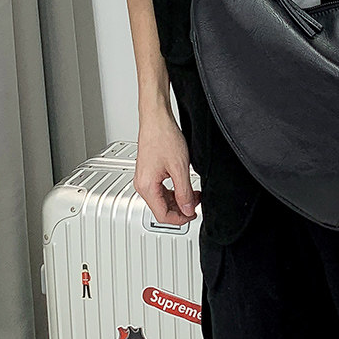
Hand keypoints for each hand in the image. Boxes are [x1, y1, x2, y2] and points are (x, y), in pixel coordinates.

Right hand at [134, 108, 200, 225]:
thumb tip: (187, 209)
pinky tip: (184, 186)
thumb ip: (184, 191)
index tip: (193, 215)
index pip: (162, 215)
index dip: (180, 219)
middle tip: (196, 204)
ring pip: (162, 199)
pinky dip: (174, 191)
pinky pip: (161, 189)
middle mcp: (142, 184)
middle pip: (162, 209)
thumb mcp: (180, 167)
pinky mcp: (149, 172)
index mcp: (147, 186)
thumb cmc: (163, 136)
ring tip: (194, 194)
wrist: (156, 119)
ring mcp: (144, 178)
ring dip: (179, 199)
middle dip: (181, 208)